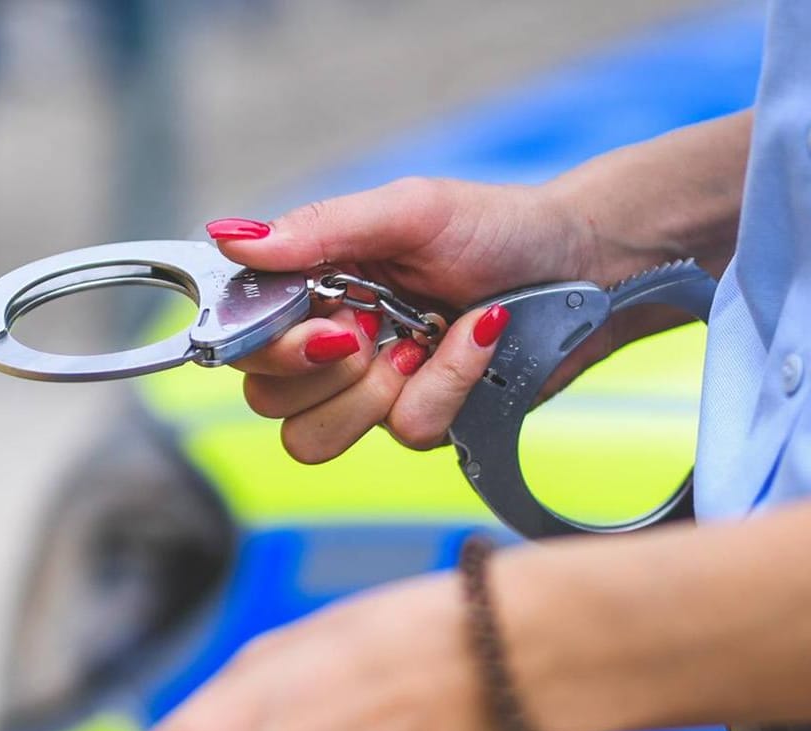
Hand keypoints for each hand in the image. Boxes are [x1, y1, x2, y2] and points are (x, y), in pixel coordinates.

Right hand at [213, 176, 612, 462]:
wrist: (582, 266)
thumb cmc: (498, 228)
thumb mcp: (411, 210)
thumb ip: (323, 227)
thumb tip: (229, 236)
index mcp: (312, 287)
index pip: (241, 340)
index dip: (268, 348)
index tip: (327, 327)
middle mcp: (334, 344)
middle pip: (269, 404)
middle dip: (322, 373)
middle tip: (371, 334)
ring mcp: (379, 390)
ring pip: (320, 439)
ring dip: (378, 392)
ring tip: (424, 338)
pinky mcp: (429, 419)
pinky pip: (409, 432)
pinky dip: (448, 382)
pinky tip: (475, 341)